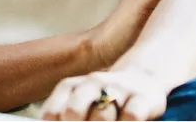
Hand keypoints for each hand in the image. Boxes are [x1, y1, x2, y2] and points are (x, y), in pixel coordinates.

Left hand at [40, 67, 169, 120]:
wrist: (143, 78)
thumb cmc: (104, 99)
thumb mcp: (82, 103)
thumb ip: (66, 116)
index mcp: (71, 87)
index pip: (52, 114)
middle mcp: (92, 84)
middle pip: (74, 112)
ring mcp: (118, 89)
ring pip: (102, 115)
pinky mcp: (142, 98)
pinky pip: (131, 116)